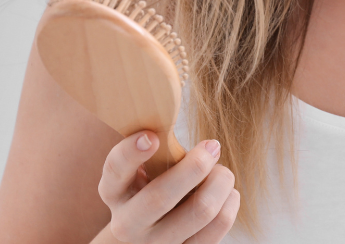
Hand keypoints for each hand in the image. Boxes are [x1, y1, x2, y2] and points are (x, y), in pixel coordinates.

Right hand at [99, 132, 239, 243]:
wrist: (141, 239)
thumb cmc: (149, 188)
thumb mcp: (141, 170)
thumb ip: (154, 148)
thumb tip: (183, 114)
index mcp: (114, 192)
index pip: (115, 170)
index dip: (131, 153)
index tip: (152, 136)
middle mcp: (128, 223)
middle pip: (160, 197)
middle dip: (194, 166)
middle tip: (212, 146)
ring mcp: (155, 243)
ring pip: (199, 212)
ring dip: (220, 183)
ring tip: (221, 172)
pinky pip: (217, 229)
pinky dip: (230, 204)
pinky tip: (228, 193)